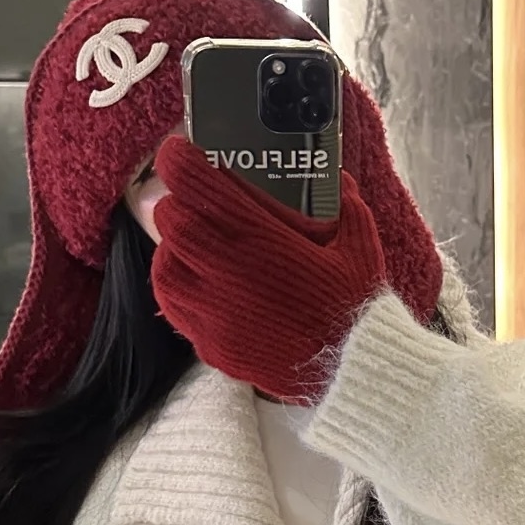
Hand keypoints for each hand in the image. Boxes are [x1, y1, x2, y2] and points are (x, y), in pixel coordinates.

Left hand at [150, 137, 386, 402]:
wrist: (351, 372)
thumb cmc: (356, 306)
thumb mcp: (360, 244)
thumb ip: (345, 203)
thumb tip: (336, 179)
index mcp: (257, 238)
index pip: (192, 184)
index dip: (177, 160)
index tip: (180, 152)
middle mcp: (224, 271)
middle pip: (171, 220)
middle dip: (181, 205)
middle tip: (200, 204)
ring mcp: (212, 312)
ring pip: (164, 264)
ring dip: (175, 248)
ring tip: (198, 247)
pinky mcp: (211, 345)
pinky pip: (174, 307)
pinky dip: (179, 287)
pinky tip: (200, 284)